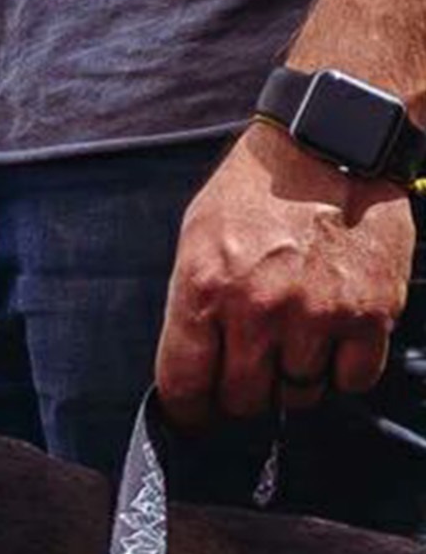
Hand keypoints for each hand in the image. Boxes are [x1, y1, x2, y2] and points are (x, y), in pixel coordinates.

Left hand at [156, 121, 415, 427]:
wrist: (331, 140)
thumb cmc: (257, 191)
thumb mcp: (197, 240)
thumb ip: (191, 309)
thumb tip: (191, 373)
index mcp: (204, 290)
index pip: (184, 387)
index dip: (190, 410)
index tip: (198, 413)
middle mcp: (257, 308)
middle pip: (242, 401)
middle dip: (244, 393)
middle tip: (255, 367)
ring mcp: (316, 313)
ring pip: (298, 396)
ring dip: (296, 379)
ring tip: (298, 339)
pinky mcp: (369, 311)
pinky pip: (353, 380)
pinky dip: (345, 370)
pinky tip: (336, 340)